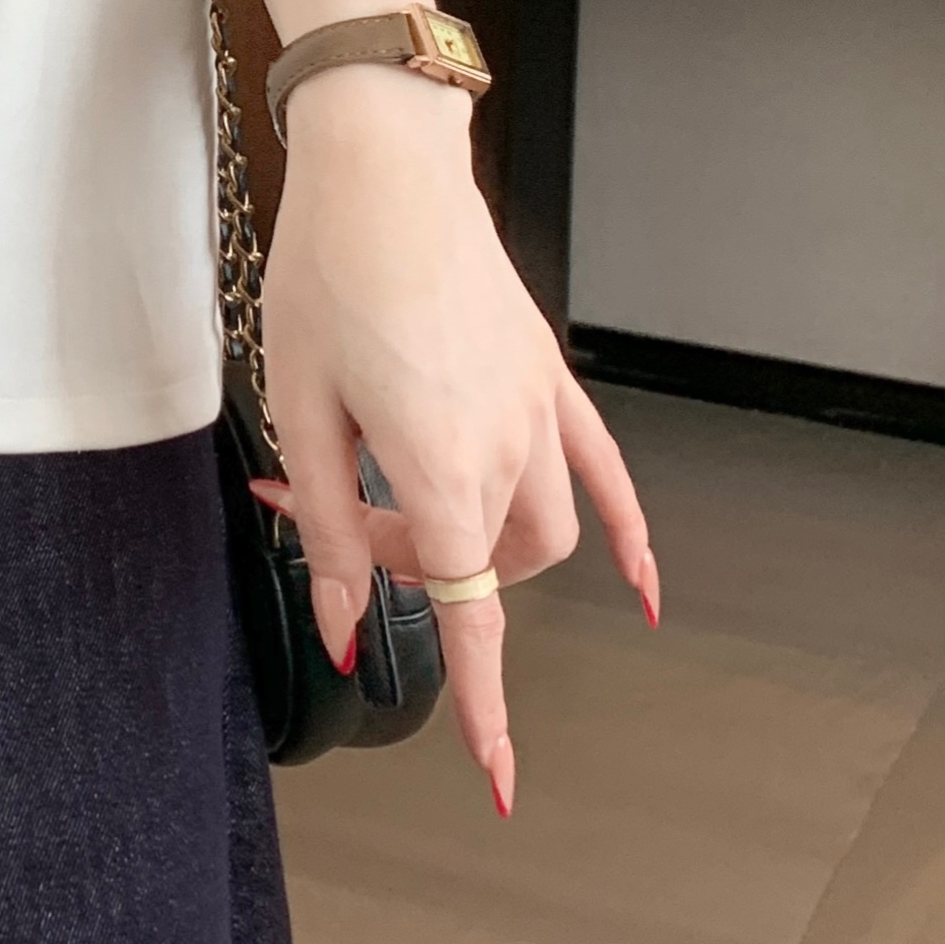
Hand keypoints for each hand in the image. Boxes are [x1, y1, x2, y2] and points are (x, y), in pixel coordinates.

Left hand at [249, 63, 657, 816]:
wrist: (383, 165)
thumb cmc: (330, 266)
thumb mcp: (299, 400)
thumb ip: (324, 520)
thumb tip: (344, 624)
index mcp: (440, 463)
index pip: (464, 610)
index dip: (478, 701)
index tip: (494, 779)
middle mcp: (506, 447)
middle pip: (475, 563)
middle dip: (401, 567)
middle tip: (324, 512)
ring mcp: (537, 410)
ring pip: (538, 531)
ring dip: (480, 550)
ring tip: (391, 505)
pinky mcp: (545, 373)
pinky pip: (605, 471)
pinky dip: (628, 533)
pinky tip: (644, 584)